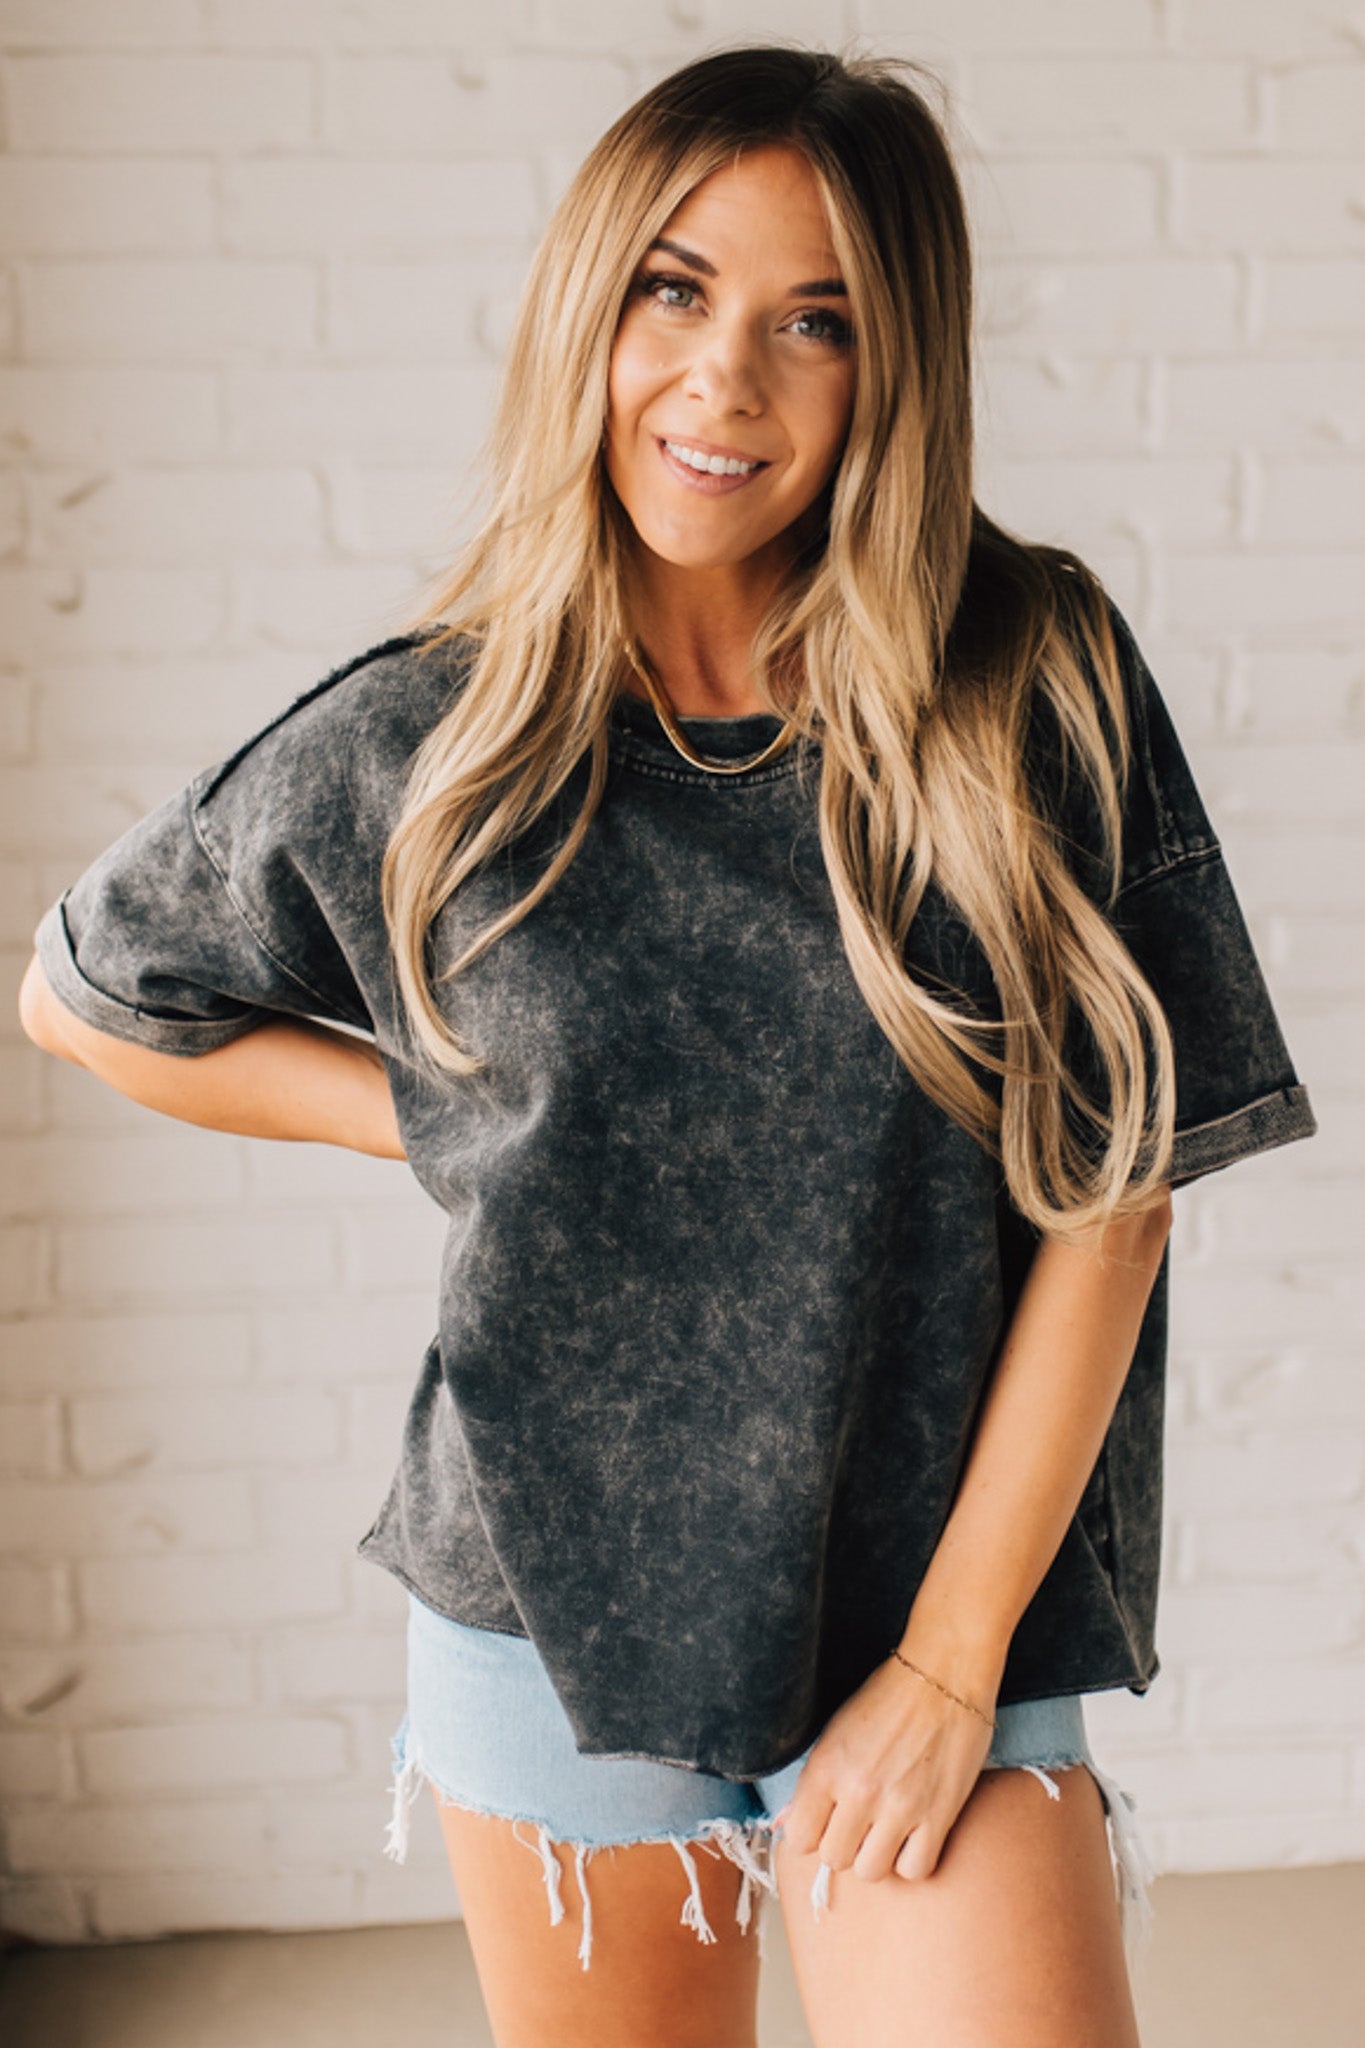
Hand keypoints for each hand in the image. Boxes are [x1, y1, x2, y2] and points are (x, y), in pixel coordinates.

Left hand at [778, 1655, 997, 1884]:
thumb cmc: (888, 1697)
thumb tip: (785, 1824)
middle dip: (845, 1844)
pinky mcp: (939, 1816)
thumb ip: (812, 1783)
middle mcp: (859, 1792)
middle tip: (860, 1821)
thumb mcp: (836, 1731)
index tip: (826, 1821)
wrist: (945, 1674)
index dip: (812, 1833)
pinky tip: (915, 1833)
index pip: (799, 1839)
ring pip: (871, 1872)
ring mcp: (900, 1807)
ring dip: (877, 1855)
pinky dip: (913, 1858)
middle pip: (834, 1859)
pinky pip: (915, 1870)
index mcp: (827, 1767)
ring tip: (887, 1828)